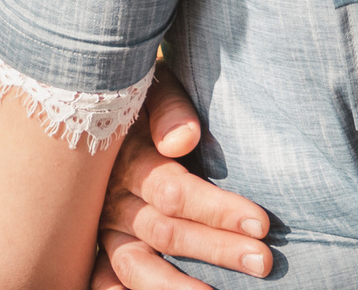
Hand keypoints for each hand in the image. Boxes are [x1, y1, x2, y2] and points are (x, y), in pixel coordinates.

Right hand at [90, 66, 275, 287]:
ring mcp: (102, 226)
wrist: (93, 100)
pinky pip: (103, 279)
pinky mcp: (95, 245)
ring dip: (175, 286)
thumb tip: (183, 141)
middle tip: (263, 261)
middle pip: (166, 232)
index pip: (175, 192)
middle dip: (217, 248)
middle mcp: (114, 198)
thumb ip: (170, 110)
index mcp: (130, 159)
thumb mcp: (153, 87)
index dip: (218, 210)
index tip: (261, 223)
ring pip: (135, 265)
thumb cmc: (141, 96)